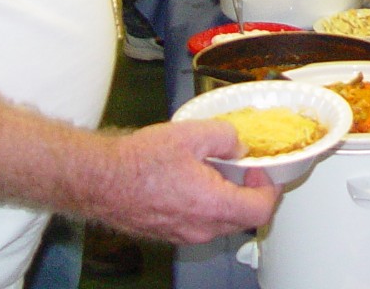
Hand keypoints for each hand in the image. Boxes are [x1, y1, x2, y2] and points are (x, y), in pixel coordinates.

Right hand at [92, 121, 279, 243]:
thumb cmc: (138, 162)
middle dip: (250, 193)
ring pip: (222, 223)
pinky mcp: (170, 234)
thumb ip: (225, 137)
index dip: (269, 188)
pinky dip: (208, 206)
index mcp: (212, 204)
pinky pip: (201, 225)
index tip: (262, 169)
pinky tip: (194, 181)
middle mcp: (200, 228)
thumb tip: (238, 146)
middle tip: (244, 168)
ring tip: (216, 171)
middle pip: (244, 219)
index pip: (260, 209)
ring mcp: (184, 234)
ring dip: (229, 200)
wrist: (100, 180)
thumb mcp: (191, 133)